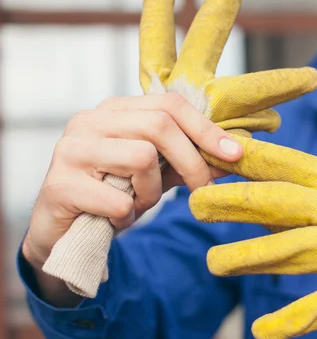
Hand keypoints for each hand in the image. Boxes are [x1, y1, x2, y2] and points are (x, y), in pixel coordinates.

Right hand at [23, 93, 239, 270]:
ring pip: (141, 157)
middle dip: (192, 161)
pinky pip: (118, 200)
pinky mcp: (60, 184)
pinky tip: (114, 219)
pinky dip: (127, 216)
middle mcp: (89, 120)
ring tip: (136, 204)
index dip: (206, 128)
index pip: (169, 104)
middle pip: (159, 125)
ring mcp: (70, 149)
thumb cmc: (111, 197)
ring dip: (150, 192)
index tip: (234, 154)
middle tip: (202, 189)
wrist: (62, 234)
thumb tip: (232, 155)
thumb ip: (187, 161)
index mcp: (114, 111)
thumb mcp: (155, 176)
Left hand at [190, 136, 316, 338]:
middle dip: (239, 201)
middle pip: (285, 203)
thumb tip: (248, 195)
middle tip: (194, 203)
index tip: (213, 149)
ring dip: (253, 257)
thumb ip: (304, 202)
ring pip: (297, 250)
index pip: (290, 166)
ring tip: (213, 263)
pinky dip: (296, 318)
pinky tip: (265, 332)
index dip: (250, 158)